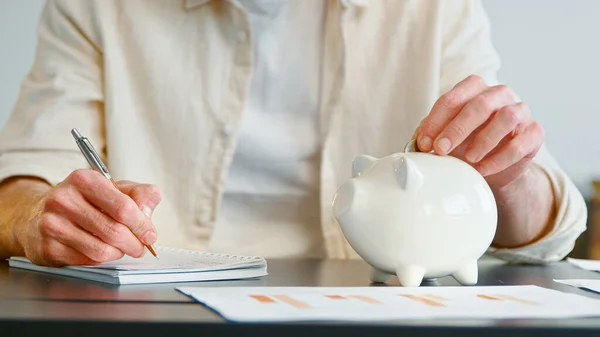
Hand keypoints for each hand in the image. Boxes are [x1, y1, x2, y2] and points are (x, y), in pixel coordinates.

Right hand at [16, 170, 161, 265]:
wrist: (38, 214)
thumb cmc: (85, 201)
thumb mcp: (115, 188)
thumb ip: (140, 194)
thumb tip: (148, 213)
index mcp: (84, 179)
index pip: (123, 207)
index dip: (142, 225)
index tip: (150, 235)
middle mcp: (64, 199)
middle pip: (114, 231)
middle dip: (135, 243)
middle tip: (141, 247)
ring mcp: (52, 224)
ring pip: (101, 250)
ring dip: (119, 253)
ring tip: (122, 248)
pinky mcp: (47, 247)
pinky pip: (87, 260)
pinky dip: (101, 259)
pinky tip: (101, 250)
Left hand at [413, 75, 543, 187]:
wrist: (492, 167)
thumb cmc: (464, 144)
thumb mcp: (444, 137)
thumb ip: (428, 135)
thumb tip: (412, 145)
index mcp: (473, 89)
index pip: (453, 97)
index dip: (436, 120)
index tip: (423, 143)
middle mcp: (499, 94)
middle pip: (480, 104)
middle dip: (457, 128)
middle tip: (441, 150)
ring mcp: (520, 111)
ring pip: (507, 117)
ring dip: (484, 139)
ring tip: (468, 159)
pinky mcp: (534, 133)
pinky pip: (521, 142)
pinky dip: (501, 158)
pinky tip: (484, 169)